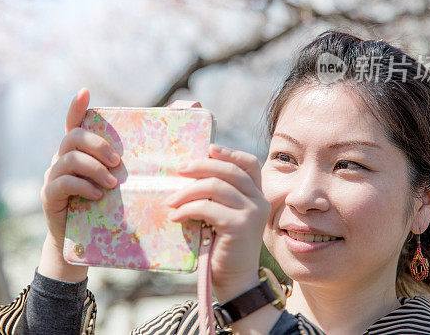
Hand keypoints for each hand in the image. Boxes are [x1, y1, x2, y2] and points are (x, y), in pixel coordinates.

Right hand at [37, 88, 120, 281]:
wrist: (82, 242)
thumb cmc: (103, 207)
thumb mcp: (114, 182)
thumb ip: (125, 164)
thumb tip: (161, 145)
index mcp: (77, 151)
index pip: (73, 122)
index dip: (76, 107)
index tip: (85, 91)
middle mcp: (60, 159)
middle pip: (73, 136)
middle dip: (97, 144)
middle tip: (117, 161)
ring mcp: (52, 176)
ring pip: (68, 158)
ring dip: (94, 168)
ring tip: (111, 184)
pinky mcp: (48, 195)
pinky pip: (63, 182)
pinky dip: (83, 186)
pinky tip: (98, 195)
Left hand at [165, 143, 270, 301]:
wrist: (234, 280)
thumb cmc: (222, 245)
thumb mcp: (222, 213)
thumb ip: (218, 194)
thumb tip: (189, 170)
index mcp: (257, 194)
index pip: (249, 163)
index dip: (229, 153)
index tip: (208, 149)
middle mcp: (259, 200)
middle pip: (229, 170)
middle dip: (200, 166)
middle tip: (178, 170)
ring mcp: (252, 212)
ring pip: (216, 186)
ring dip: (187, 191)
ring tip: (170, 201)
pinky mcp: (240, 225)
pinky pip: (208, 207)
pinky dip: (187, 209)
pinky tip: (176, 216)